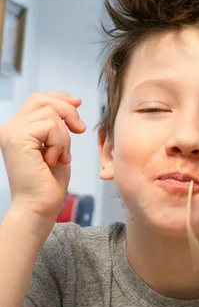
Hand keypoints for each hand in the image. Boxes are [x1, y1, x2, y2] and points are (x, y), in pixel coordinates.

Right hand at [0, 92, 85, 222]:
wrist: (38, 208)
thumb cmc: (48, 185)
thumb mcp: (57, 147)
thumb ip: (59, 125)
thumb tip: (74, 101)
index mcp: (17, 130)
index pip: (38, 100)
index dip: (60, 98)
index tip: (78, 104)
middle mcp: (10, 128)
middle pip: (42, 99)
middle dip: (67, 111)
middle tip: (79, 130)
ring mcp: (12, 133)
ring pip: (50, 113)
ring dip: (64, 136)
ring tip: (60, 157)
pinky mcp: (18, 139)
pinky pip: (50, 126)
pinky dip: (60, 143)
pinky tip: (54, 160)